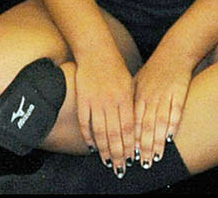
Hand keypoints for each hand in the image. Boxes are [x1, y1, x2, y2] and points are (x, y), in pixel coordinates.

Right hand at [74, 51, 135, 173]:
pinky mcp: (83, 100)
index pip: (129, 128)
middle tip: (120, 167)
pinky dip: (88, 136)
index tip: (132, 158)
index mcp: (125, 98)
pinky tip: (92, 146)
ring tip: (107, 161)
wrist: (97, 51)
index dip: (130, 145)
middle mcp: (111, 102)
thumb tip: (134, 125)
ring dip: (104, 149)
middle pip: (115, 134)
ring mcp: (96, 102)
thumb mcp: (129, 84)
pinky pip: (85, 123)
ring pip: (100, 132)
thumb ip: (130, 104)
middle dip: (118, 153)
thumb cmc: (115, 68)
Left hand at [131, 49, 191, 166]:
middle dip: (142, 147)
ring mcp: (164, 95)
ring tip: (155, 158)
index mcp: (137, 95)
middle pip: (143, 126)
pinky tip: (170, 138)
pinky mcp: (179, 93)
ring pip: (158, 122)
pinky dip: (172, 125)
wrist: (175, 51)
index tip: (128, 156)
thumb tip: (122, 120)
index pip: (130, 122)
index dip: (129, 140)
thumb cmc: (155, 69)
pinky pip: (174, 112)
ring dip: (156, 142)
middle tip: (142, 164)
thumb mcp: (138, 82)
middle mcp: (149, 97)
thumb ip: (131, 101)